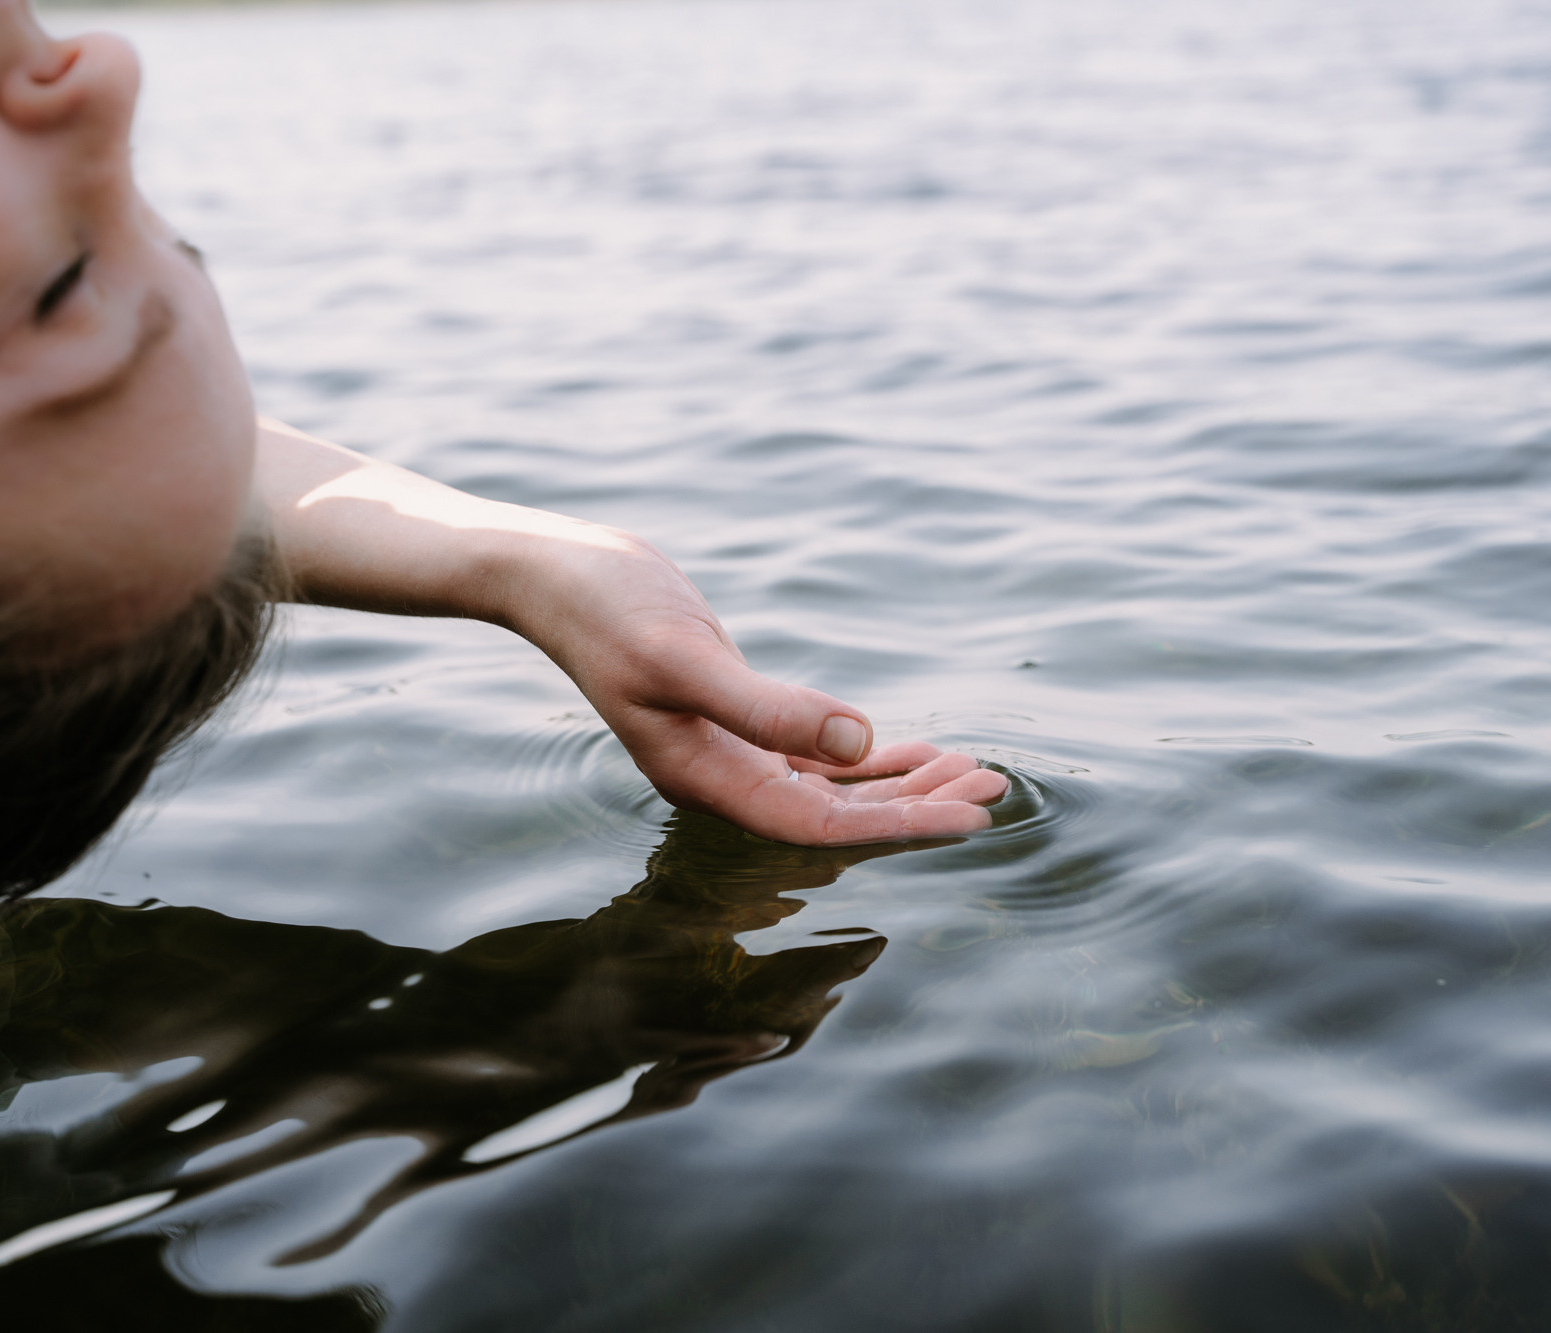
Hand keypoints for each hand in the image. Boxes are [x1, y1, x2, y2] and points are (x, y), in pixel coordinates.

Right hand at [506, 531, 1009, 845]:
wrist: (556, 574)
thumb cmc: (606, 610)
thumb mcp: (683, 658)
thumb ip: (767, 708)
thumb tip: (858, 741)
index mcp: (709, 778)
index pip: (825, 823)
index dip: (902, 824)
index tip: (971, 816)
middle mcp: (723, 777)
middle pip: (839, 814)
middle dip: (918, 806)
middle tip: (994, 787)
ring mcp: (729, 751)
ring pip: (834, 787)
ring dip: (902, 783)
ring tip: (972, 770)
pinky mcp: (736, 719)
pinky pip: (815, 757)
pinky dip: (868, 757)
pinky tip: (913, 751)